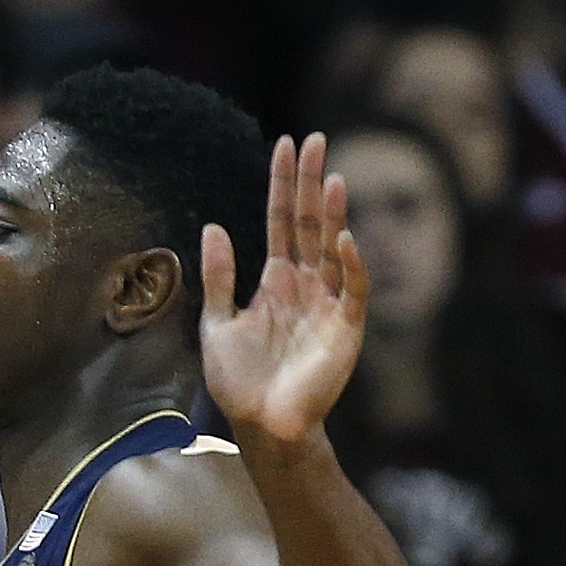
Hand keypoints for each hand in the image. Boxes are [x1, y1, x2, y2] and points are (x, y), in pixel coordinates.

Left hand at [200, 133, 369, 450]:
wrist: (261, 426)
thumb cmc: (240, 381)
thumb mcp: (217, 323)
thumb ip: (219, 277)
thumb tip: (213, 226)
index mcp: (275, 281)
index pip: (279, 222)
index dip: (281, 185)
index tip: (285, 145)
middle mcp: (304, 285)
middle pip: (308, 224)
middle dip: (310, 184)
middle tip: (314, 140)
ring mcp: (327, 303)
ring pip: (331, 249)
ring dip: (331, 215)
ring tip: (331, 178)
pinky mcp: (345, 329)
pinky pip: (351, 290)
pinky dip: (349, 265)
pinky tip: (343, 237)